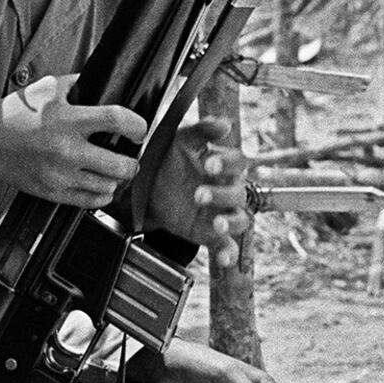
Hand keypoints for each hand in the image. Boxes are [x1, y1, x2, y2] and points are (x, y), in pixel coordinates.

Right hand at [0, 73, 144, 206]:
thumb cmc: (14, 114)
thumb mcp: (46, 88)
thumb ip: (77, 85)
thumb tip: (103, 83)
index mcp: (67, 120)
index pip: (117, 120)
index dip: (137, 125)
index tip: (138, 129)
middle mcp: (67, 150)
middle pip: (122, 165)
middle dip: (132, 160)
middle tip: (129, 155)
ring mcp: (60, 175)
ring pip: (109, 186)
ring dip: (115, 178)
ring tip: (111, 169)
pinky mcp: (53, 192)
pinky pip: (91, 202)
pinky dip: (101, 194)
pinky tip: (98, 183)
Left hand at [143, 118, 249, 268]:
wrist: (144, 189)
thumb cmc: (168, 160)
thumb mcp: (179, 141)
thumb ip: (201, 131)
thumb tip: (224, 123)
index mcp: (222, 166)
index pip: (237, 162)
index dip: (227, 163)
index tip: (209, 164)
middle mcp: (226, 190)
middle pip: (238, 193)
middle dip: (220, 194)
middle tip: (198, 194)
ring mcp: (220, 213)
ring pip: (239, 220)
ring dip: (231, 222)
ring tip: (217, 224)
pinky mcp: (210, 234)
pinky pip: (227, 246)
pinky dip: (228, 254)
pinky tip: (224, 259)